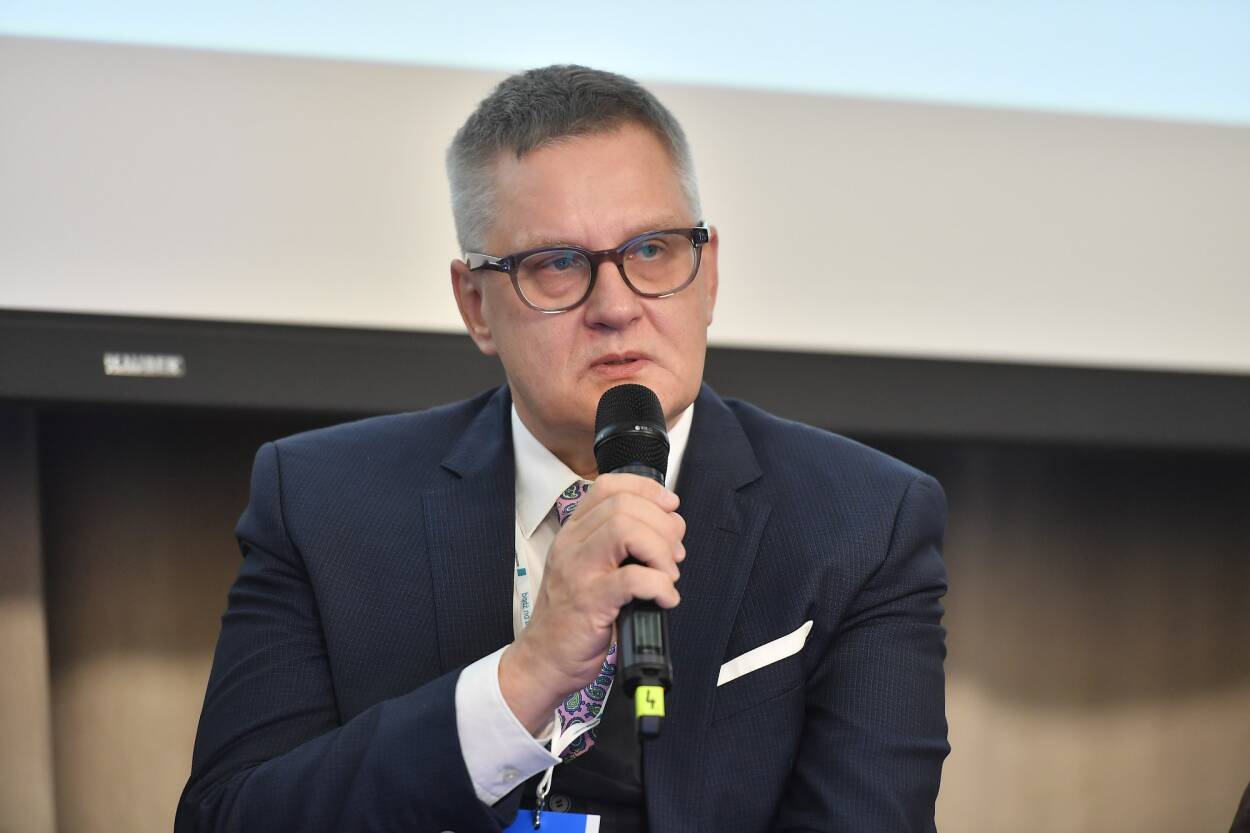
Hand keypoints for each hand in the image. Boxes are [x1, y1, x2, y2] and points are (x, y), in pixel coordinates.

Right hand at [498, 473, 685, 733]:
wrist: (544, 660)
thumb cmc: (572, 617)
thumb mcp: (588, 568)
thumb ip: (618, 545)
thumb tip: (667, 530)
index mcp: (574, 533)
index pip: (609, 487)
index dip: (647, 490)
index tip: (669, 507)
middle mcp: (572, 545)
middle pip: (624, 506)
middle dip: (662, 526)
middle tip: (673, 555)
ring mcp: (579, 572)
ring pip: (626, 531)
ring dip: (661, 551)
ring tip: (668, 576)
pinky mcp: (590, 602)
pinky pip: (634, 579)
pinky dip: (660, 585)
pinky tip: (664, 598)